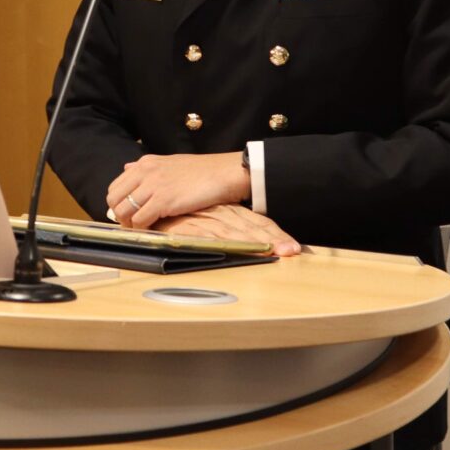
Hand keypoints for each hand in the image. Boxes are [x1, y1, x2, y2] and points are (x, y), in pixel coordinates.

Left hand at [108, 152, 249, 228]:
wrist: (222, 173)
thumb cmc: (201, 171)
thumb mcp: (169, 162)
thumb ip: (147, 168)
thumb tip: (127, 168)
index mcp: (145, 163)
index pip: (115, 186)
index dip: (117, 204)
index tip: (127, 214)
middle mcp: (145, 172)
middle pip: (114, 200)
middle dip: (120, 215)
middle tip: (132, 224)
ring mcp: (153, 186)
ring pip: (124, 211)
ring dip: (130, 224)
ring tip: (142, 228)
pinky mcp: (164, 201)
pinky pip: (141, 220)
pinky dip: (143, 228)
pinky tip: (152, 229)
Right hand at [151, 204, 299, 255]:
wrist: (155, 196)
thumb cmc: (179, 210)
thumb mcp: (204, 217)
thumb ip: (220, 227)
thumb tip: (242, 238)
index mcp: (228, 213)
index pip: (258, 223)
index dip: (276, 234)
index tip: (294, 247)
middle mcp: (222, 216)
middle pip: (254, 229)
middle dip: (275, 240)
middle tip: (294, 251)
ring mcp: (209, 223)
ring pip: (239, 235)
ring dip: (260, 244)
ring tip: (281, 253)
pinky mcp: (193, 230)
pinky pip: (215, 240)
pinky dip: (231, 246)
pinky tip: (245, 250)